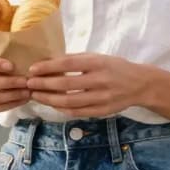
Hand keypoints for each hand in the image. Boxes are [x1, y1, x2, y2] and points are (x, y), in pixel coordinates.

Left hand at [26, 54, 153, 116]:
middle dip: (44, 84)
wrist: (140, 84)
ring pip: (69, 101)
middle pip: (65, 84)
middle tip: (29, 84)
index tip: (32, 69)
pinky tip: (51, 105)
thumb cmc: (115, 68)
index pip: (68, 64)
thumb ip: (76, 60)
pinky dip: (61, 109)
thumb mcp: (98, 57)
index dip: (48, 67)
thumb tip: (48, 63)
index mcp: (98, 63)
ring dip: (49, 99)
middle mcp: (100, 80)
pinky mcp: (102, 111)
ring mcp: (101, 98)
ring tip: (36, 95)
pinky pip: (77, 112)